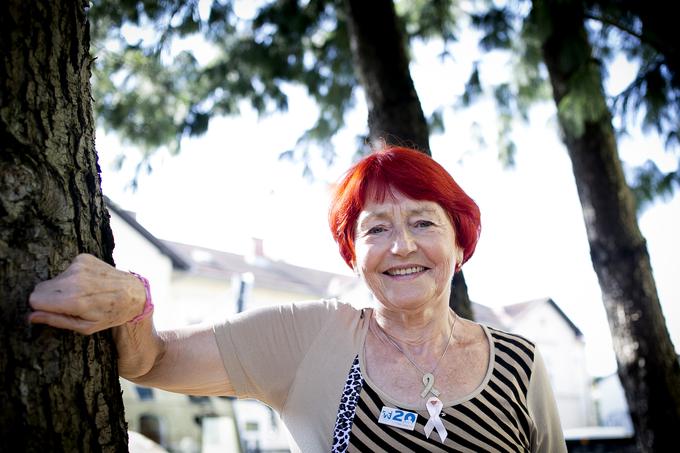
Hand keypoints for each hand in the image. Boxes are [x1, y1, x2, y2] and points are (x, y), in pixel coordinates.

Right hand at [29, 254, 145, 334]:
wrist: (134, 292)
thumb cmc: (111, 314)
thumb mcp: (85, 326)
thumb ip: (56, 320)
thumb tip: (31, 316)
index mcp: (74, 300)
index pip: (35, 299)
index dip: (41, 307)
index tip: (52, 311)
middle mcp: (74, 279)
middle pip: (40, 288)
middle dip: (49, 297)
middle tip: (70, 304)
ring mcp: (79, 265)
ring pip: (53, 279)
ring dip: (62, 287)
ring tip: (83, 293)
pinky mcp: (83, 257)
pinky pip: (65, 270)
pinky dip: (72, 277)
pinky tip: (88, 283)